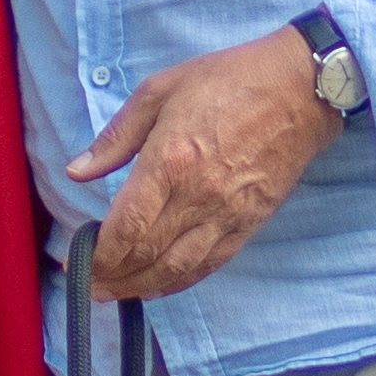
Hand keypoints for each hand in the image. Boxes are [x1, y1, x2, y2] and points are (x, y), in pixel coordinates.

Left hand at [72, 26, 342, 298]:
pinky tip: (159, 287)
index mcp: (170, 161)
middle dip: (111, 276)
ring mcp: (227, 213)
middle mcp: (198, 195)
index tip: (77, 261)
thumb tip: (76, 171)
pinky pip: (211, 263)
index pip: (126, 226)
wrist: (298, 89)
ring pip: (177, 268)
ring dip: (141, 287)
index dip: (99, 253)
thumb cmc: (227, 81)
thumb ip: (116, 137)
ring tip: (114, 294)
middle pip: (146, 254)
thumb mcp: (159, 91)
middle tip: (87, 286)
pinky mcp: (250, 222)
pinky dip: (180, 281)